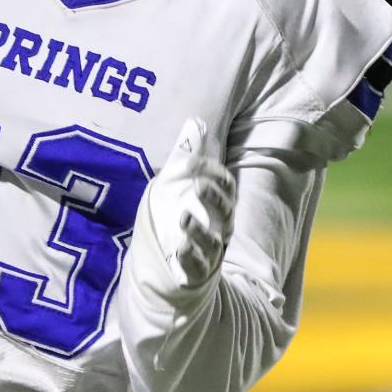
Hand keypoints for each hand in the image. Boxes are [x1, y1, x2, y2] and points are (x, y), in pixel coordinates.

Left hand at [147, 117, 236, 288]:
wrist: (166, 261)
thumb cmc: (175, 214)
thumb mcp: (177, 183)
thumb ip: (187, 155)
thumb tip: (195, 121)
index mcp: (217, 204)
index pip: (225, 187)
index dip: (214, 174)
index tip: (195, 163)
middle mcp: (218, 227)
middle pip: (224, 212)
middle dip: (213, 199)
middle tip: (198, 186)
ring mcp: (208, 251)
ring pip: (211, 241)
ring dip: (199, 230)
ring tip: (184, 218)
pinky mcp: (194, 271)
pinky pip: (197, 266)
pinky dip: (189, 257)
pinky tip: (178, 248)